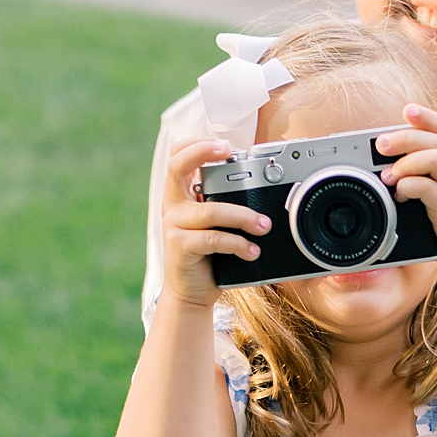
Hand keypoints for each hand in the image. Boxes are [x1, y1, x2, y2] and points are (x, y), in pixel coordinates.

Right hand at [161, 135, 270, 307]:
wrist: (192, 293)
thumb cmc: (210, 256)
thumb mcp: (218, 225)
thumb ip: (227, 204)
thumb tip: (263, 187)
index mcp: (180, 194)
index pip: (178, 156)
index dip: (197, 144)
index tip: (225, 145)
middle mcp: (173, 205)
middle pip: (178, 167)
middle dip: (204, 153)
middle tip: (231, 153)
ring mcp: (173, 225)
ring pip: (211, 210)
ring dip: (243, 216)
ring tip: (264, 226)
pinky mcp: (179, 246)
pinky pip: (213, 238)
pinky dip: (238, 244)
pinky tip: (252, 252)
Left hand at [376, 106, 436, 279]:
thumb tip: (400, 154)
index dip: (427, 117)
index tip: (406, 111)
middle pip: (436, 140)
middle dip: (404, 138)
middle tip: (382, 145)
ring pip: (433, 158)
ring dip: (405, 162)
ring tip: (388, 174)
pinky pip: (427, 187)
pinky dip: (408, 185)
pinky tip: (400, 193)